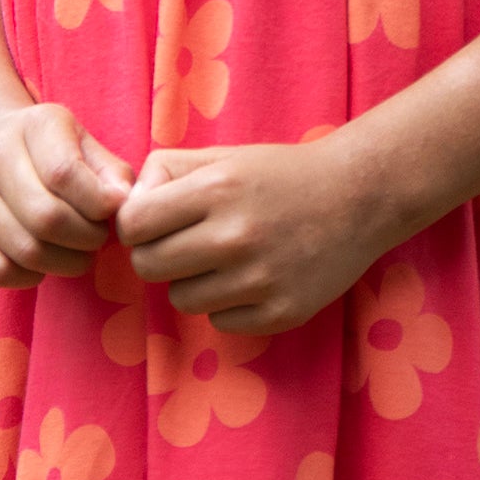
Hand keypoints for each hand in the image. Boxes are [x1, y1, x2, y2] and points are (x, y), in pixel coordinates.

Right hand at [0, 104, 133, 288]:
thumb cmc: (49, 150)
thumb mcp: (84, 143)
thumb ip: (112, 173)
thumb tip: (123, 203)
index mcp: (34, 125)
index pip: (64, 174)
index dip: (98, 204)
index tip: (111, 211)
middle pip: (46, 218)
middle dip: (86, 239)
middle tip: (97, 237)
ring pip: (25, 250)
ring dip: (65, 262)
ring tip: (77, 251)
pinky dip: (29, 277)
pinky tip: (42, 261)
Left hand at [115, 136, 397, 334]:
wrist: (357, 197)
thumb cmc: (278, 175)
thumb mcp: (221, 157)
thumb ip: (164, 173)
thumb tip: (122, 212)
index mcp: (216, 190)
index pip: (132, 225)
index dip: (137, 224)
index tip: (156, 220)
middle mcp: (235, 237)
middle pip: (148, 267)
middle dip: (158, 254)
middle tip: (185, 242)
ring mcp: (260, 280)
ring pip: (182, 300)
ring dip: (194, 281)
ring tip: (225, 258)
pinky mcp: (281, 313)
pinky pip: (220, 322)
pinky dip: (228, 304)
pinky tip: (253, 277)